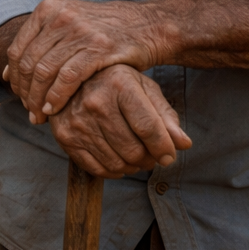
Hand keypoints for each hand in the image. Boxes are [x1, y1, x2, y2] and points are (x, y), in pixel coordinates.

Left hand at [6, 0, 163, 123]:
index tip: (18, 96)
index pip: (17, 50)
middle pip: (29, 63)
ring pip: (44, 72)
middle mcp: (60, 17)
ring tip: (40, 115)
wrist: (146, 25)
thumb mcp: (67, 28)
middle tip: (29, 111)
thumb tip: (6, 72)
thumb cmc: (103, 31)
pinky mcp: (98, 48)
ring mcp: (79, 31)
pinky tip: (54, 110)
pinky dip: (57, 97)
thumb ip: (38, 45)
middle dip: (25, 92)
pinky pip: (67, 78)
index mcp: (48, 9)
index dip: (14, 78)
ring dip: (38, 99)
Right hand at [48, 64, 191, 177]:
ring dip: (132, 166)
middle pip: (133, 150)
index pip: (148, 128)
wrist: (73, 78)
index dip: (164, 148)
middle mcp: (95, 101)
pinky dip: (113, 171)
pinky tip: (118, 161)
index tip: (169, 156)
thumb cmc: (116, 84)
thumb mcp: (144, 89)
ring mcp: (78, 121)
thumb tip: (183, 144)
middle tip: (150, 155)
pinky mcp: (65, 136)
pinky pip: (96, 168)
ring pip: (116, 162)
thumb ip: (166, 116)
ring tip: (135, 156)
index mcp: (119, 85)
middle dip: (148, 159)